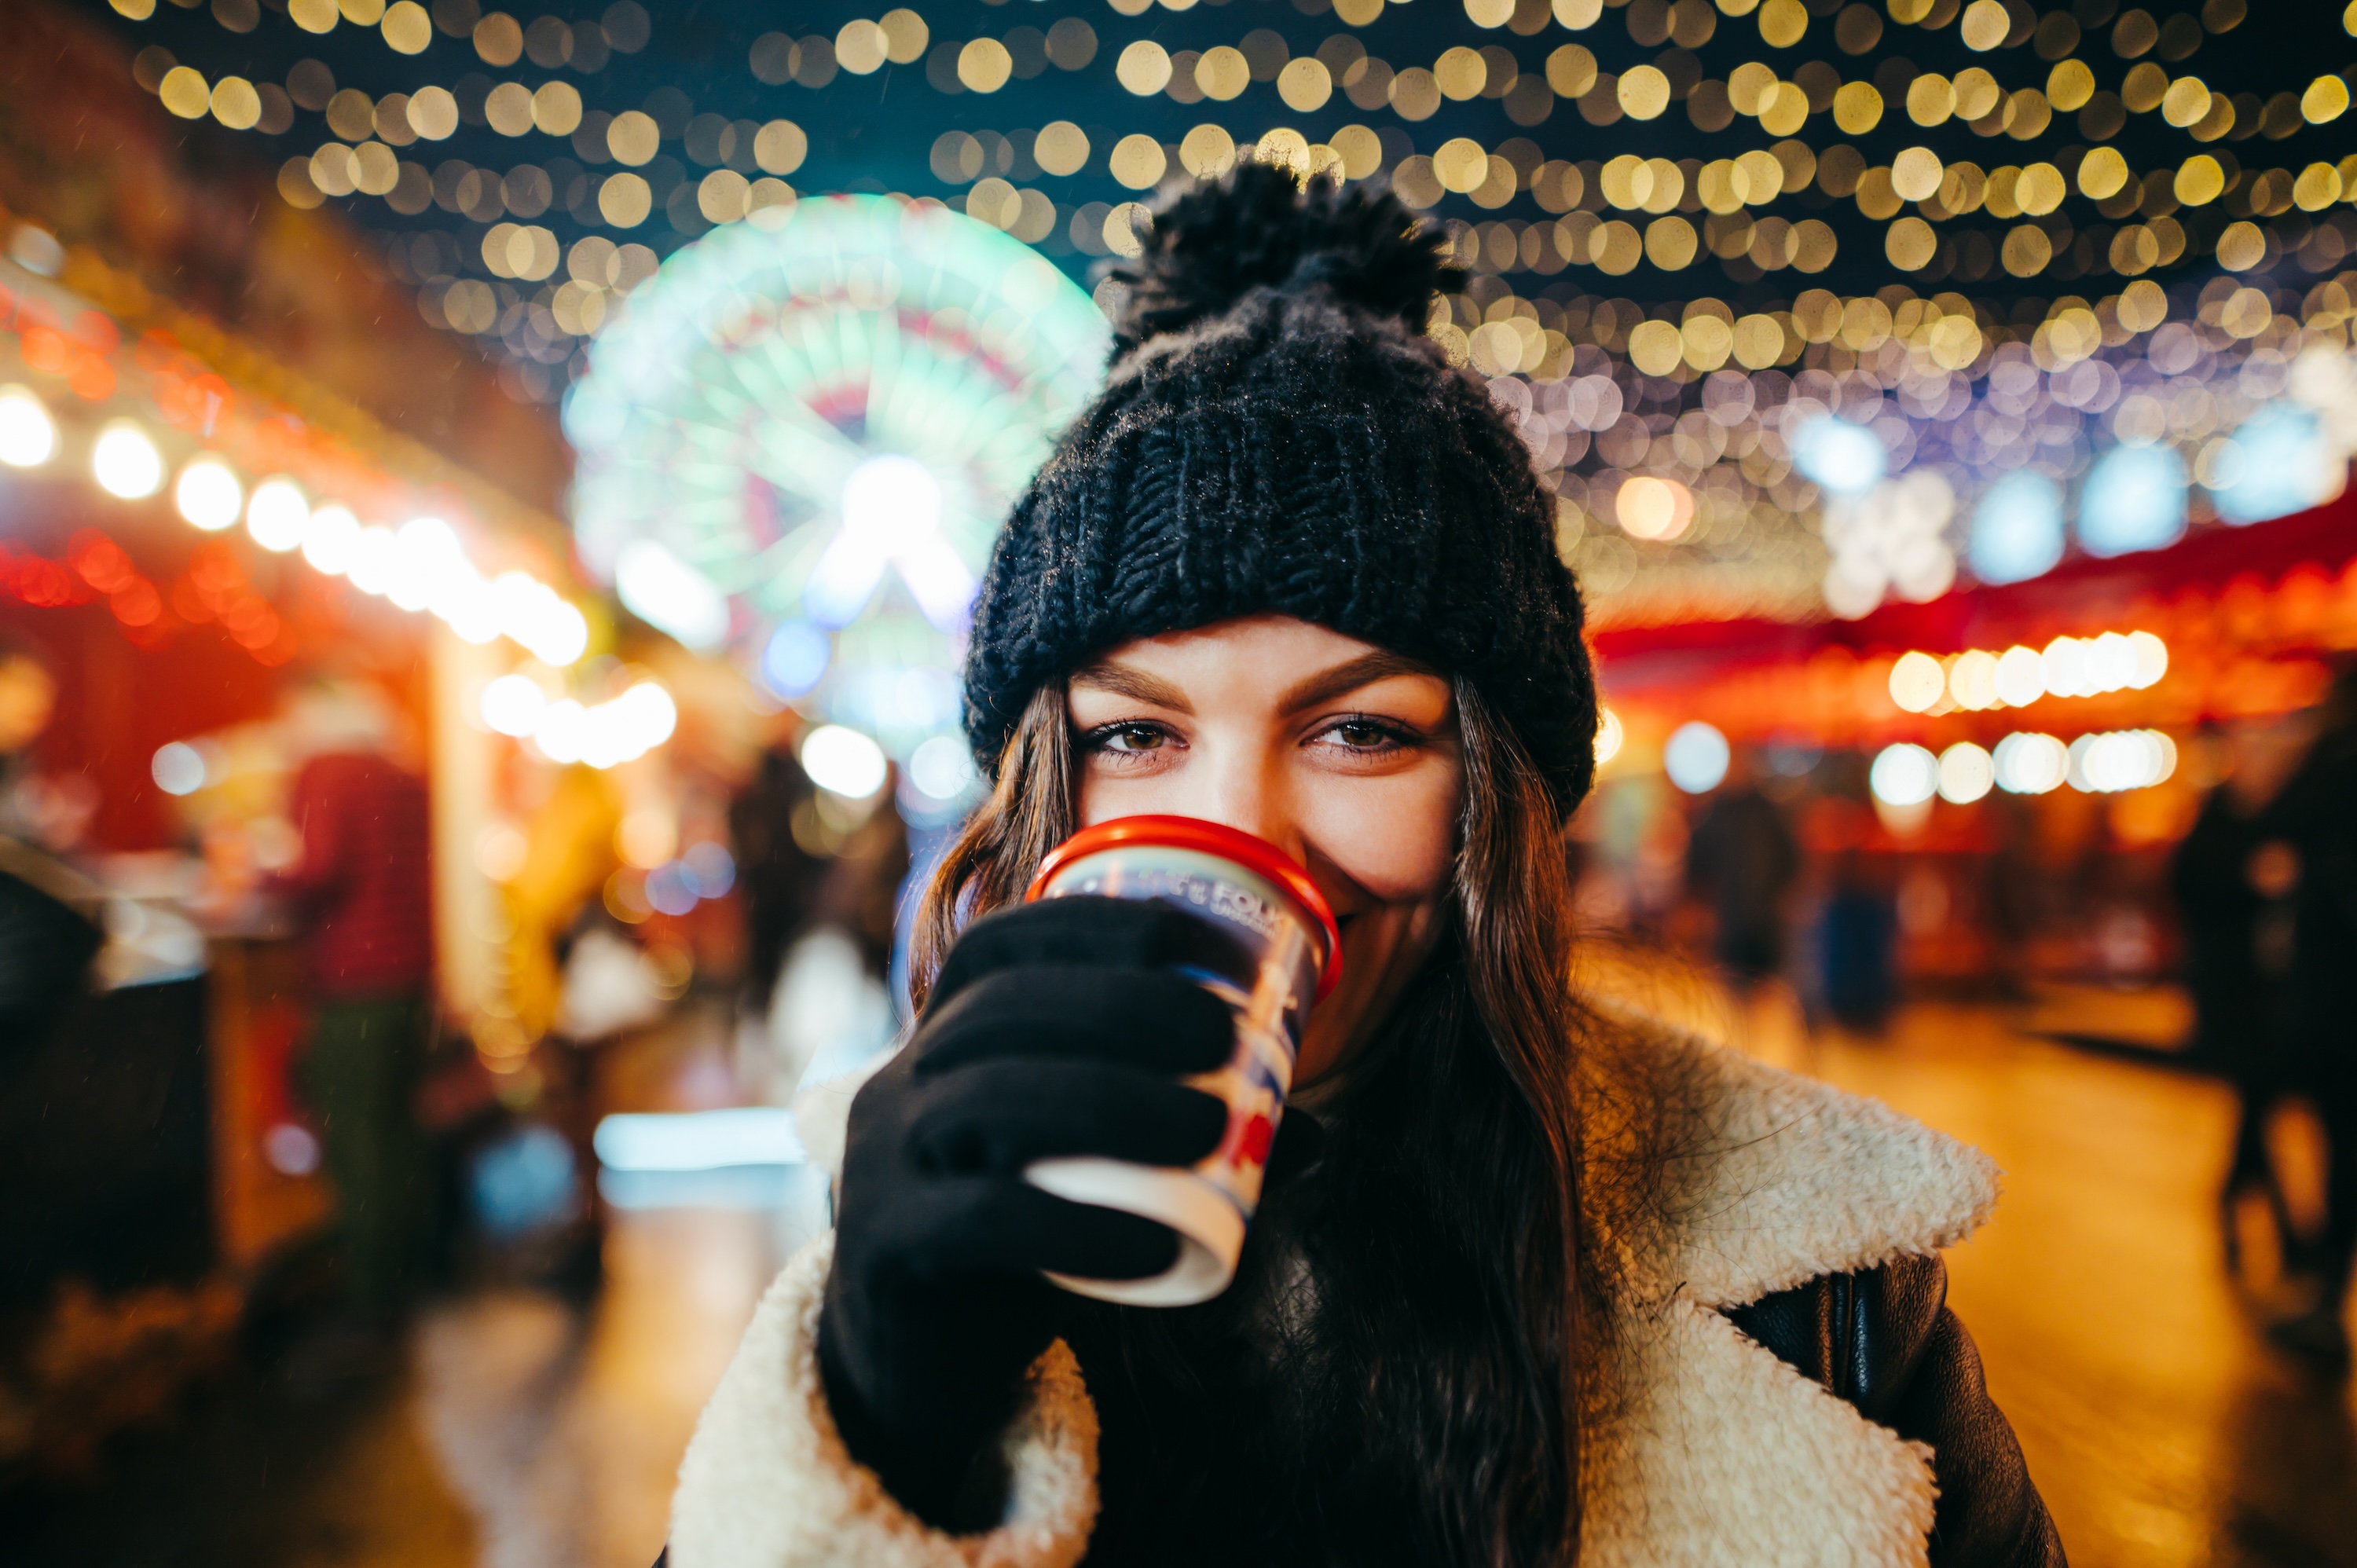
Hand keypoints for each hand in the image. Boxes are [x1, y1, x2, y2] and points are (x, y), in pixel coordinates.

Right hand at [817, 896, 1234, 1527]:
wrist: (926, 1370)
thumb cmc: (1025, 1248)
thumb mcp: (1095, 1179)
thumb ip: (1181, 1151)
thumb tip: (1313, 1136)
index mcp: (943, 1043)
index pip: (998, 948)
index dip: (1086, 925)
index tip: (1189, 938)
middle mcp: (899, 1086)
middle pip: (1001, 1011)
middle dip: (1118, 1004)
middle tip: (1222, 1035)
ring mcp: (880, 1165)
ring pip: (988, 1101)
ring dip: (1111, 1099)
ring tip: (1209, 1125)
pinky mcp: (885, 1250)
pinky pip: (978, 1219)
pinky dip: (1076, 1225)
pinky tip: (1153, 1241)